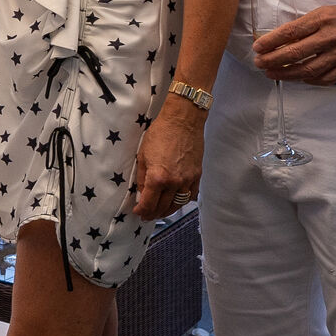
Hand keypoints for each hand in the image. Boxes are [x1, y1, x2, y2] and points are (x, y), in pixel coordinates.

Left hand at [129, 102, 203, 218]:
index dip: (142, 211)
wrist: (183, 121)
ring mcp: (187, 180)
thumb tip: (143, 193)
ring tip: (160, 211)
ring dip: (167, 210)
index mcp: (158, 178)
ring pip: (178, 204)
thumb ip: (143, 178)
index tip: (138, 212)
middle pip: (163, 207)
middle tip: (147, 215)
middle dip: (153, 214)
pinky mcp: (197, 175)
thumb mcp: (143, 155)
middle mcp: (174, 182)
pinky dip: (182, 201)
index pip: (148, 204)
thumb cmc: (160, 133)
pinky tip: (176, 201)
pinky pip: (190, 195)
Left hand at [251, 0, 335, 85]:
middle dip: (272, 60)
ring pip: (307, 70)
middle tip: (259, 64)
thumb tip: (286, 37)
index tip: (258, 47)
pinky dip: (309, 81)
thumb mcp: (330, 10)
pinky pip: (325, 78)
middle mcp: (331, 36)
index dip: (271, 41)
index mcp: (324, 18)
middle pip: (294, 53)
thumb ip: (309, 24)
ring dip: (286, 74)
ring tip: (272, 74)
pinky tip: (299, 79)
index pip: (290, 32)